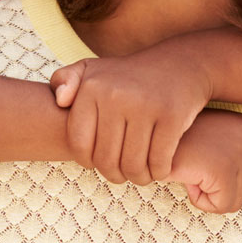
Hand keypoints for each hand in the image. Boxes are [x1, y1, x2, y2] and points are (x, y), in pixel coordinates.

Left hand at [51, 50, 214, 185]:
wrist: (181, 64)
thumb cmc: (128, 77)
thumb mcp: (91, 69)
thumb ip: (64, 79)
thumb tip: (60, 101)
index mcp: (92, 88)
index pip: (79, 144)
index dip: (88, 162)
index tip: (98, 162)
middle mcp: (115, 95)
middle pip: (106, 159)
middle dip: (114, 174)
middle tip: (122, 174)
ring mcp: (145, 105)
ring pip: (133, 165)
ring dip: (137, 178)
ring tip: (139, 175)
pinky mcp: (172, 116)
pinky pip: (159, 161)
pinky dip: (159, 172)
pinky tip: (158, 169)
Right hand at [165, 110, 241, 213]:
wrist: (144, 136)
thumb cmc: (170, 141)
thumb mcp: (208, 138)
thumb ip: (231, 152)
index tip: (231, 176)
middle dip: (231, 191)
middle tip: (204, 178)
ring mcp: (237, 151)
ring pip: (238, 201)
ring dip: (212, 196)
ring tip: (192, 175)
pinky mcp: (222, 168)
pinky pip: (222, 206)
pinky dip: (201, 202)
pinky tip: (187, 181)